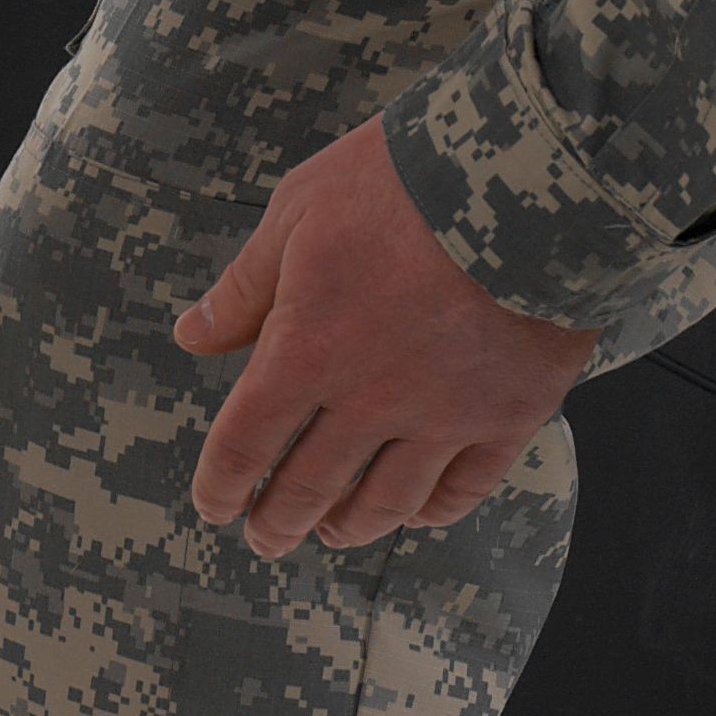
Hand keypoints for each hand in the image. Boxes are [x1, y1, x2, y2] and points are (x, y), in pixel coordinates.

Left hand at [175, 114, 595, 558]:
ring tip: (333, 534)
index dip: (222, 485)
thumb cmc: (401, 180)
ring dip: (350, 526)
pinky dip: (434, 510)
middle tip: (265, 539)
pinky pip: (466, 488)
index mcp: (307, 351)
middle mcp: (371, 400)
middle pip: (310, 486)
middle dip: (278, 521)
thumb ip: (245, 287)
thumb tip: (191, 336)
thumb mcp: (299, 211)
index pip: (246, 443)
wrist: (525, 177)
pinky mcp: (510, 413)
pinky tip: (416, 513)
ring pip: (386, 501)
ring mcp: (444, 415)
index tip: (214, 504)